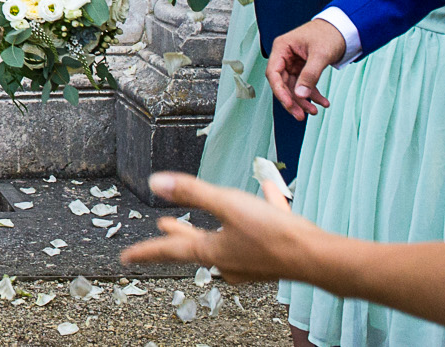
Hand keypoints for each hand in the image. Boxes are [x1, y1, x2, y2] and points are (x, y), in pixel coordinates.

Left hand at [121, 170, 313, 283]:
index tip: (127, 259)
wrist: (317, 257)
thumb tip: (156, 182)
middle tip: (162, 230)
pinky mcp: (272, 255)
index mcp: (211, 251)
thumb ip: (191, 192)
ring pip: (225, 240)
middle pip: (195, 246)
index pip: (169, 251)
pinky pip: (260, 230)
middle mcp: (228, 260)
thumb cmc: (272, 235)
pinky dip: (259, 212)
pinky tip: (268, 191)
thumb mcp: (226, 204)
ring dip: (214, 227)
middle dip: (178, 236)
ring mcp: (250, 261)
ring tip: (207, 217)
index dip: (145, 251)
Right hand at [265, 18, 345, 119]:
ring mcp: (293, 63)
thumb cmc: (328, 34)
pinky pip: (304, 84)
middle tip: (300, 114)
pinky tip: (323, 102)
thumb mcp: (320, 55)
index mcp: (282, 48)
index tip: (288, 104)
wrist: (342, 29)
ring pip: (293, 87)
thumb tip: (301, 94)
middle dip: (292, 100)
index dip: (279, 91)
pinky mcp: (303, 68)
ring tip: (314, 111)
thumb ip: (310, 75)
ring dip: (303, 100)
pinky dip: (313, 94)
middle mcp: (285, 56)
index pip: (273, 73)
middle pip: (282, 83)